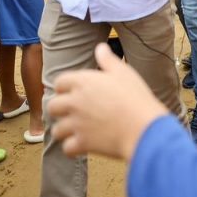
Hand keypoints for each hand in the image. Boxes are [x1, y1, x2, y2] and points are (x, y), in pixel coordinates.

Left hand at [49, 43, 166, 160]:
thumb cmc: (135, 97)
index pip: (59, 82)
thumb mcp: (123, 72)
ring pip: (57, 130)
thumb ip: (108, 60)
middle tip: (70, 113)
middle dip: (59, 110)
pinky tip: (80, 146)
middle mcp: (74, 102)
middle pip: (52, 106)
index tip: (71, 93)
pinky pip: (66, 148)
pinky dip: (72, 149)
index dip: (64, 88)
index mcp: (82, 82)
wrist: (143, 127)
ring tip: (74, 131)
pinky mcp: (82, 143)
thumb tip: (100, 47)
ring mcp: (76, 124)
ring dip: (64, 131)